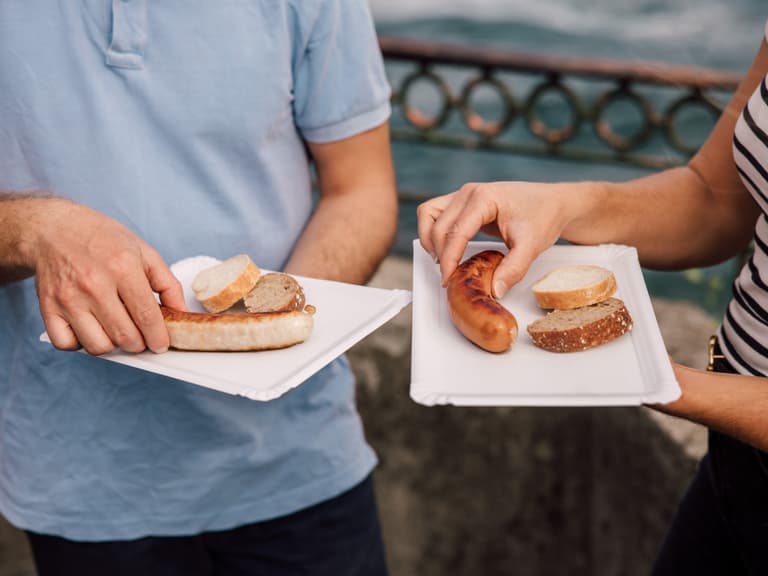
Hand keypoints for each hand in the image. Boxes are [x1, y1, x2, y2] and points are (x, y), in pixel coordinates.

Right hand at [32, 200, 185, 354]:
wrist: (54, 229)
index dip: (158, 337)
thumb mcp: (143, 251)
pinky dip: (81, 344)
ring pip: (98, 346)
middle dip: (139, 344)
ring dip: (112, 346)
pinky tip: (90, 329)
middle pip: (125, 337)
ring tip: (116, 330)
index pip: (147, 316)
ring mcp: (69, 298)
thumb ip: (167, 283)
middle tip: (141, 336)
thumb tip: (181, 312)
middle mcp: (94, 284)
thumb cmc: (102, 239)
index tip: (161, 344)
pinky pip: (67, 345)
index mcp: (123, 267)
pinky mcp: (48, 307)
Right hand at [417, 181, 573, 296]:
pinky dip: (433, 231)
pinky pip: (434, 213)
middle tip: (450, 277)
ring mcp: (463, 195)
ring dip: (430, 239)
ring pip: (427, 214)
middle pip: (437, 226)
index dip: (448, 260)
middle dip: (439, 254)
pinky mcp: (462, 201)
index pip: (454, 232)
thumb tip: (494, 290)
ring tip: (443, 261)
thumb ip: (513, 269)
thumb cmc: (543, 217)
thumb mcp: (531, 246)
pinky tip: (446, 249)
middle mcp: (468, 192)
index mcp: (483, 198)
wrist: (553, 202)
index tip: (448, 280)